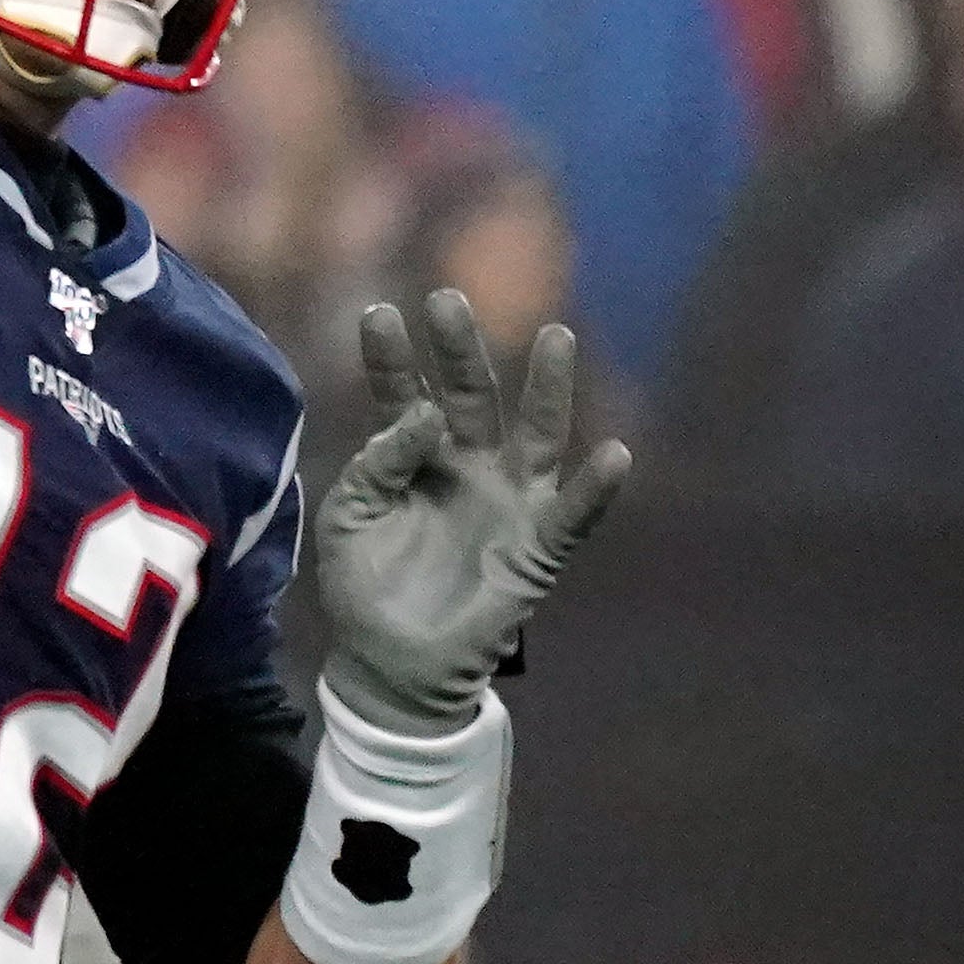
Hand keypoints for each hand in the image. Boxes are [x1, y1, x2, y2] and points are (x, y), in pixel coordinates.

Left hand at [315, 294, 630, 739]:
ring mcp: (506, 502)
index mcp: (414, 456)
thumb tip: (423, 414)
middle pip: (471, 397)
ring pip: (534, 435)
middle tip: (448, 299)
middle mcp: (467, 465)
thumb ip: (378, 463)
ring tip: (557, 337)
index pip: (405, 395)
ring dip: (546, 389)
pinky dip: (596, 488)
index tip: (378, 313)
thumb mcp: (350, 518)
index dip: (394, 359)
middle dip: (462, 351)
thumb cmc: (365, 586)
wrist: (391, 663)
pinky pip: (572, 515)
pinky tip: (614, 455)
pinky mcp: (535, 548)